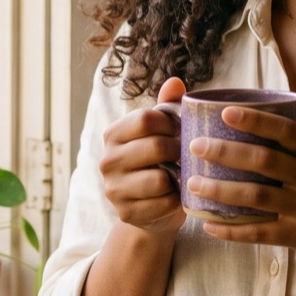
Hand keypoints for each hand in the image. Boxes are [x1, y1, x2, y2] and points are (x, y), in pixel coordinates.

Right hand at [96, 76, 187, 235]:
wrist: (151, 209)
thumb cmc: (159, 163)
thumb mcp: (161, 133)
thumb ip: (167, 106)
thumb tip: (175, 82)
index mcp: (113, 134)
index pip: (145, 119)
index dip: (171, 123)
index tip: (180, 131)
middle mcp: (107, 160)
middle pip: (156, 147)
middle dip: (179, 151)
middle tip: (187, 155)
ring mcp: (113, 189)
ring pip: (160, 179)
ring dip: (178, 178)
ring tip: (181, 176)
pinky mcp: (126, 213)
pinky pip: (163, 204)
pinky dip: (176, 201)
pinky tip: (176, 196)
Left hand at [190, 106, 295, 277]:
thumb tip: (255, 125)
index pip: (286, 131)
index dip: (255, 120)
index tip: (226, 112)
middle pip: (264, 160)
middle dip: (225, 151)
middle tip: (195, 145)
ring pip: (256, 195)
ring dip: (220, 189)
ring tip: (193, 183)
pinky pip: (259, 232)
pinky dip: (231, 230)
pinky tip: (208, 226)